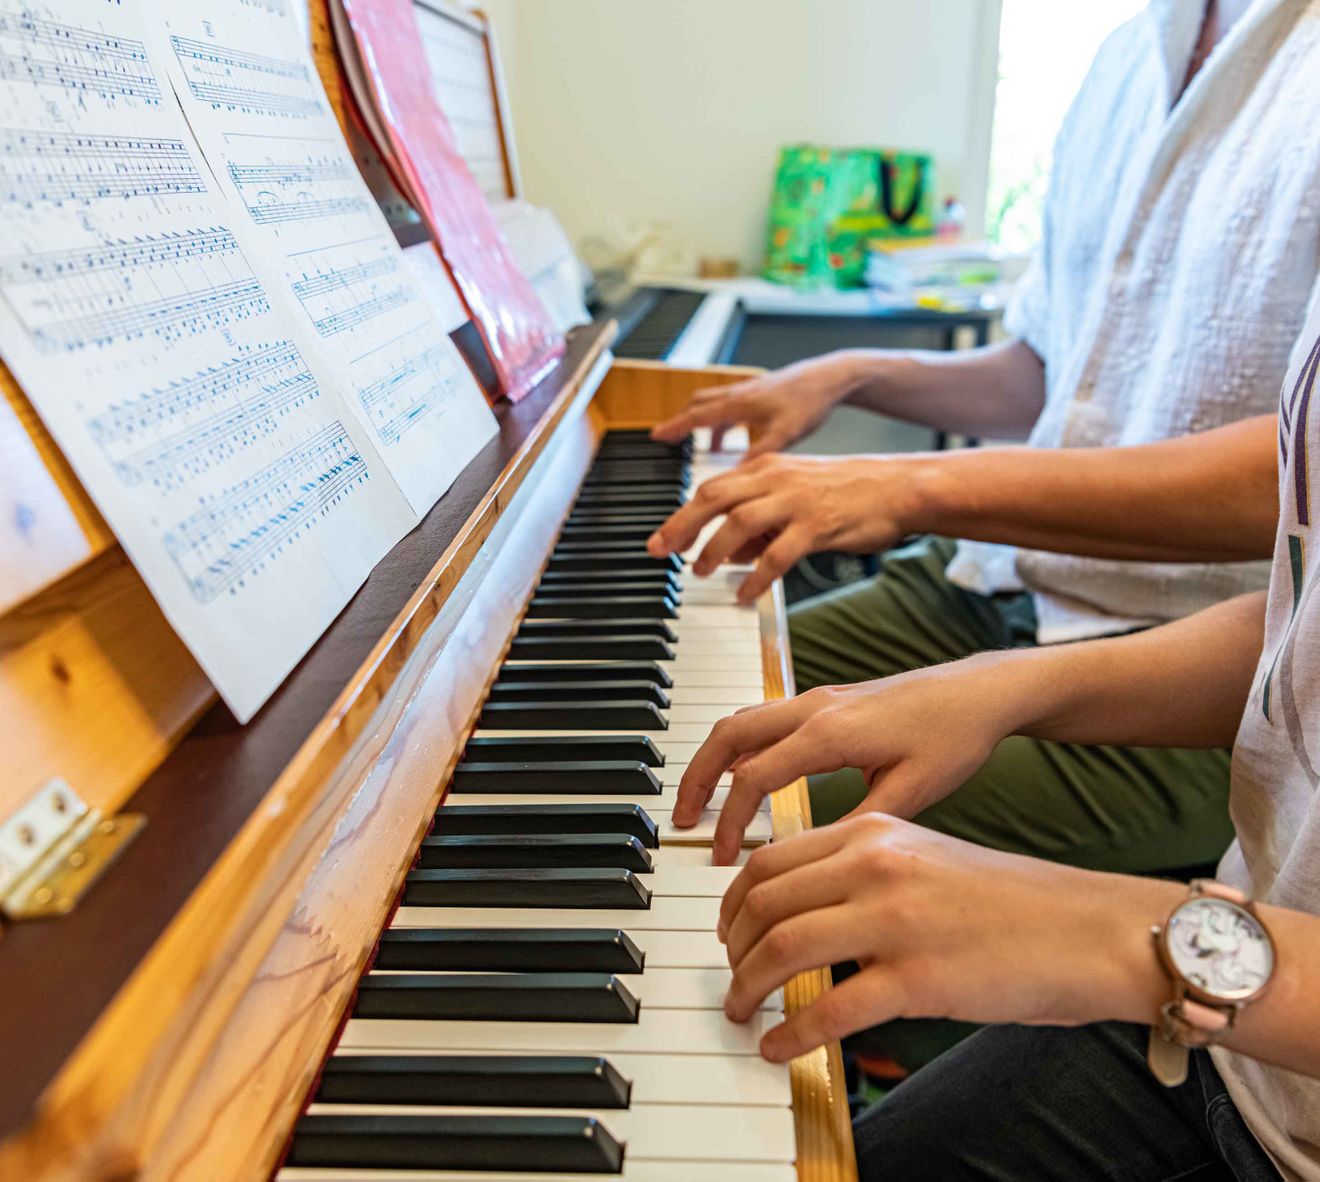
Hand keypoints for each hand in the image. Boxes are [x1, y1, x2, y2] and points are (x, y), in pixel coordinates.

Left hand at [646, 452, 928, 603]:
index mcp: (767, 466)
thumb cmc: (851, 492)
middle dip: (681, 528)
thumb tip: (731, 551)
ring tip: (701, 572)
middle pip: (712, 499)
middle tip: (663, 554)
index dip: (682, 515)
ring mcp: (796, 501)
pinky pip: (776, 556)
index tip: (663, 539)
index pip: (711, 488)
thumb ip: (762, 521)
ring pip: (738, 523)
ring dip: (712, 551)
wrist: (901, 487)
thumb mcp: (797, 496)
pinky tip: (746, 594)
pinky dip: (755, 578)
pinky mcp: (818, 525)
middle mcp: (776, 478)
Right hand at [649, 353, 864, 455]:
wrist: (830, 378)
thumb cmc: (809, 402)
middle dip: (681, 421)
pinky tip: (736, 438)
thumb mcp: (784, 435)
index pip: (696, 416)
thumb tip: (735, 480)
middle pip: (698, 405)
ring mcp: (749, 391)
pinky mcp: (760, 392)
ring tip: (704, 446)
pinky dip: (724, 422)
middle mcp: (739, 394)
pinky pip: (731, 406)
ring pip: (714, 404)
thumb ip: (757, 457)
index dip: (674, 427)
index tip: (655, 436)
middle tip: (666, 436)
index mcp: (739, 403)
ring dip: (703, 422)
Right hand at [675, 659, 1025, 862]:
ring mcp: (816, 700)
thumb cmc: (953, 738)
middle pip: (728, 735)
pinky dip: (738, 747)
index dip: (729, 819)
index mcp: (829, 732)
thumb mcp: (910, 793)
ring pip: (741, 721)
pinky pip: (763, 718)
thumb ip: (855, 825)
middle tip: (681, 821)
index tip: (721, 856)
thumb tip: (808, 859)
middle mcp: (813, 708)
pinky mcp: (825, 702)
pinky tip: (741, 777)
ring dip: (712, 759)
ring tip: (699, 802)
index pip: (754, 776)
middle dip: (695, 777)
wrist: (980, 692)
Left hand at [717, 814, 1176, 1061]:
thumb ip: (864, 868)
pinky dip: (791, 1033)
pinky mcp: (918, 977)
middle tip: (730, 976)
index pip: (770, 860)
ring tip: (742, 1011)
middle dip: (732, 947)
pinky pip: (829, 1009)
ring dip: (748, 987)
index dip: (733, 902)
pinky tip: (779, 1045)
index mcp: (873, 832)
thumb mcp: (925, 856)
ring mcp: (895, 920)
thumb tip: (803, 905)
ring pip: (784, 949)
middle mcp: (876, 865)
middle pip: (765, 903)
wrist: (1089, 929)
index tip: (727, 931)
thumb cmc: (1012, 901)